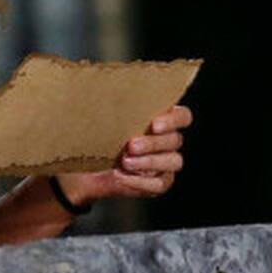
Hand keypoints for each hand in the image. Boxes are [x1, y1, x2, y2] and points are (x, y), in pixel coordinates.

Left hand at [54, 104, 192, 205]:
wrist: (89, 167)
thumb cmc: (99, 137)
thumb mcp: (103, 119)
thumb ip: (112, 107)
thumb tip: (100, 87)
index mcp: (161, 119)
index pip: (182, 116)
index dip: (173, 120)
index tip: (154, 125)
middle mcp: (169, 140)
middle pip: (174, 140)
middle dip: (152, 143)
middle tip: (131, 145)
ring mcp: (167, 162)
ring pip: (172, 161)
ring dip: (149, 162)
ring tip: (125, 162)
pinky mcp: (160, 182)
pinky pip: (159, 184)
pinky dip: (141, 182)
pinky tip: (123, 177)